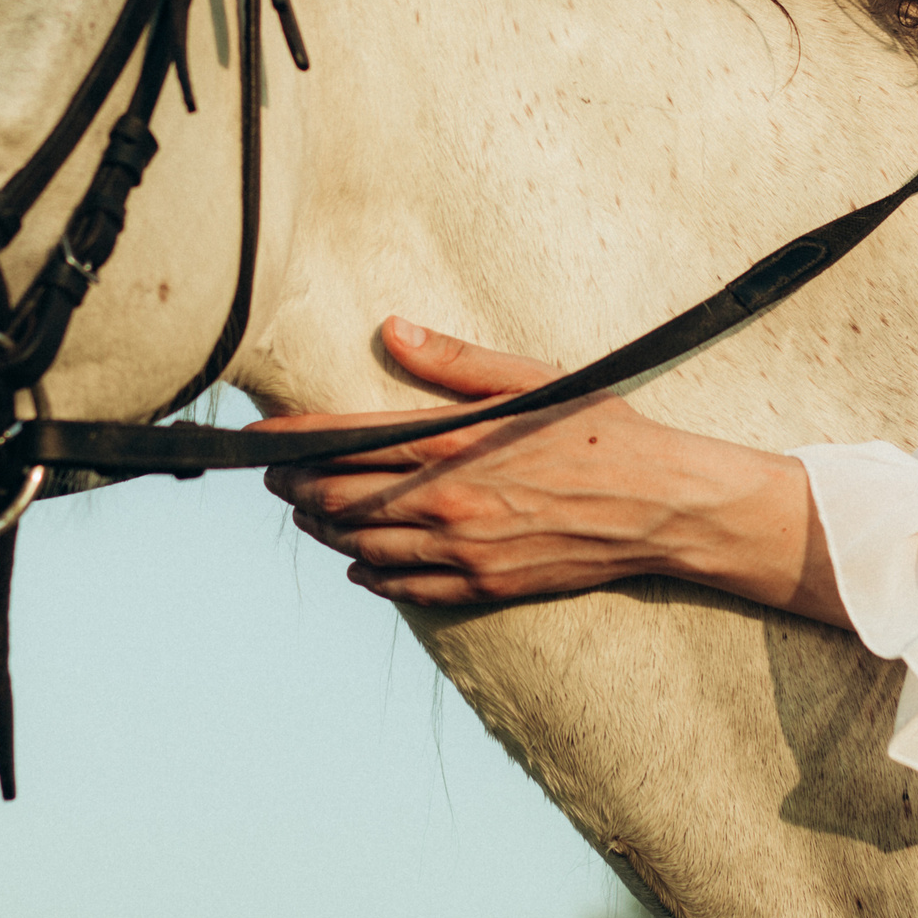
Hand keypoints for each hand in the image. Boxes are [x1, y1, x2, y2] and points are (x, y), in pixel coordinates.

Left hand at [249, 317, 847, 624]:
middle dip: (293, 485)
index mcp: (453, 440)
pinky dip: (368, 574)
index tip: (256, 437)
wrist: (661, 506)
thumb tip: (390, 328)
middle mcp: (446, 500)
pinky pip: (404, 588)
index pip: (342, 439)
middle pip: (336, 497)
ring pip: (360, 544)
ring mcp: (462, 551)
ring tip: (306, 509)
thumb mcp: (532, 377)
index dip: (288, 440)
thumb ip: (454, 360)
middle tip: (274, 475)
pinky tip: (356, 562)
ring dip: (323, 527)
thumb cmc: (601, 428)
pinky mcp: (483, 587)